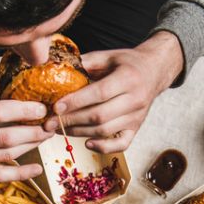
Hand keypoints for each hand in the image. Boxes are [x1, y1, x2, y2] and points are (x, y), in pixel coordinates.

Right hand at [0, 71, 52, 180]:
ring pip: (5, 156)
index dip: (24, 110)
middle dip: (33, 131)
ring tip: (46, 135)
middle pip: (6, 138)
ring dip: (30, 147)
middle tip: (51, 123)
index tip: (42, 106)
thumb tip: (11, 68)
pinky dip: (19, 174)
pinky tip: (36, 169)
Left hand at [46, 31, 183, 153]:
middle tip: (50, 123)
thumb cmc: (127, 63)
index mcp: (128, 78)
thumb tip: (57, 69)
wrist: (154, 72)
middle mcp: (135, 99)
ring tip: (60, 130)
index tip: (55, 107)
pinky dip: (103, 147)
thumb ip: (85, 62)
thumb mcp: (108, 56)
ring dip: (79, 133)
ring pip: (105, 131)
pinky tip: (87, 143)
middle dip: (72, 121)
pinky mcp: (136, 129)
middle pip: (100, 116)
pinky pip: (121, 144)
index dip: (76, 102)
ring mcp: (137, 117)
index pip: (99, 93)